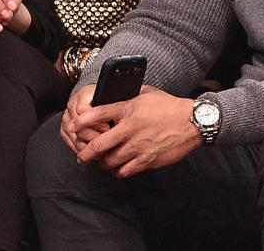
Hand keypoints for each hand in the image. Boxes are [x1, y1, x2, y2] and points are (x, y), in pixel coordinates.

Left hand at [65, 87, 200, 177]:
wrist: (191, 122)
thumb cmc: (168, 105)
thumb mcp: (145, 93)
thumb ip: (127, 94)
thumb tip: (113, 91)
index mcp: (127, 110)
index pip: (97, 114)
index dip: (81, 121)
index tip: (72, 126)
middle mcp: (129, 129)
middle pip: (99, 145)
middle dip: (85, 153)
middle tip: (81, 156)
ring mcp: (138, 146)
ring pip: (110, 161)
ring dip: (102, 164)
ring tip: (99, 163)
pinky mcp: (147, 160)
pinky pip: (125, 171)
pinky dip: (118, 171)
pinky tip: (117, 168)